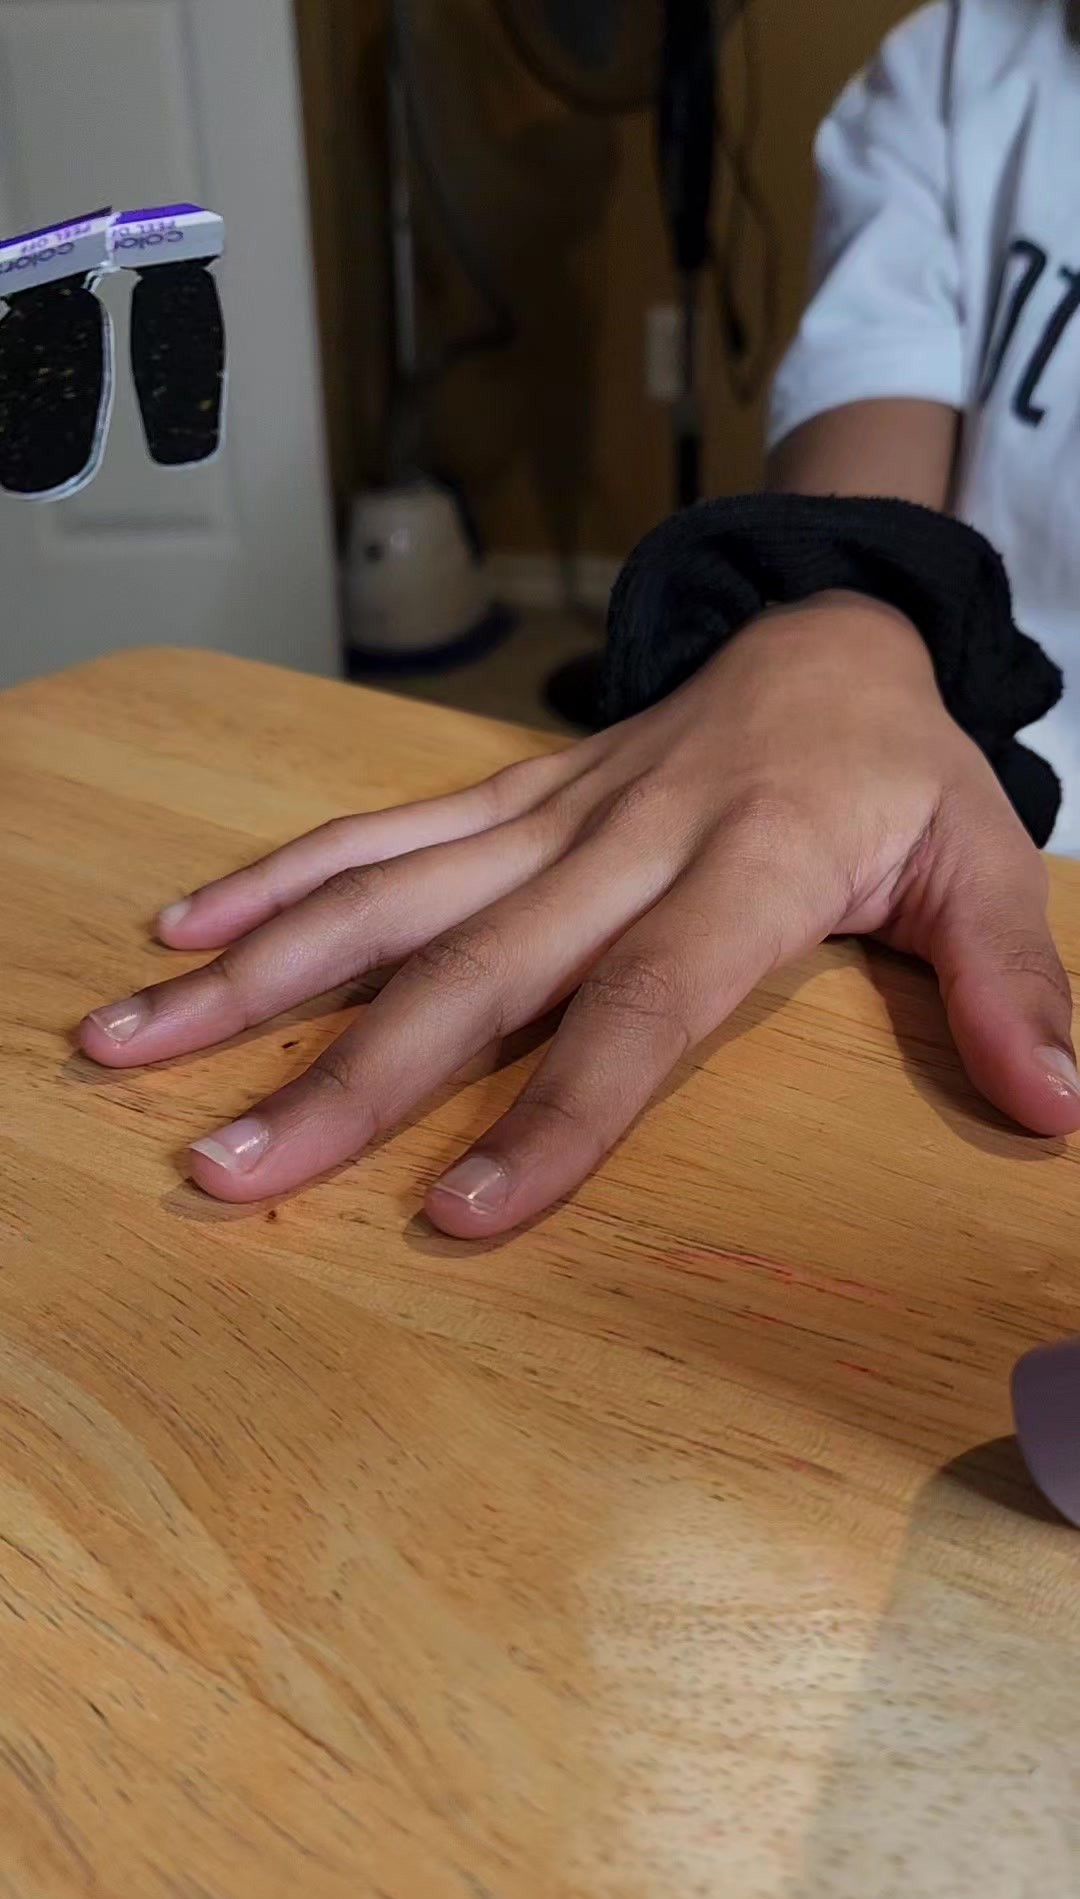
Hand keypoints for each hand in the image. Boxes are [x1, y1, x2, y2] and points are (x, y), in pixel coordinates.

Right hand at [79, 593, 1079, 1235]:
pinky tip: (187, 930)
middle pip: (472, 968)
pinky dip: (282, 880)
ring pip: (389, 893)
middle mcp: (625, 838)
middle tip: (223, 1172)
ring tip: (134, 1043)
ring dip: (261, 974)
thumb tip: (1059, 1109)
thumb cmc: (905, 772)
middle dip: (343, 1078)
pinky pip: (384, 829)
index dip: (553, 1115)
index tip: (453, 1217)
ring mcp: (549, 810)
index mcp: (749, 866)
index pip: (643, 1008)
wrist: (830, 631)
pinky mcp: (509, 793)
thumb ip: (1011, 978)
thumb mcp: (984, 857)